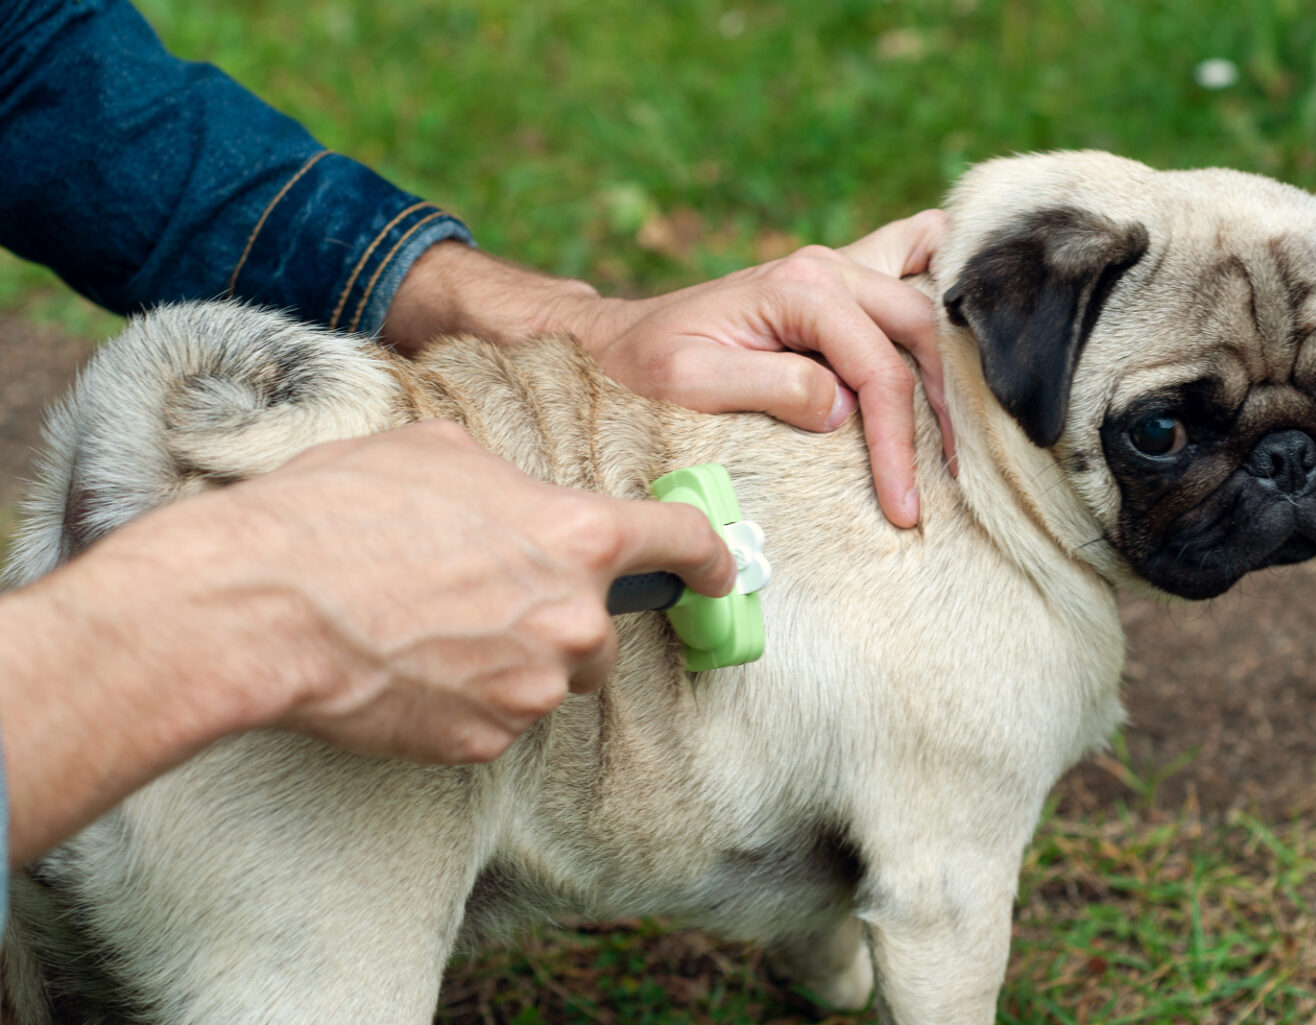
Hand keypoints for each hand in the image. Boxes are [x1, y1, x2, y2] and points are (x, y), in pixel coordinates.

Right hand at [227, 422, 734, 760]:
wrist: (261, 604)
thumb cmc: (341, 510)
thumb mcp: (440, 453)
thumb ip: (512, 483)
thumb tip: (522, 502)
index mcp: (578, 535)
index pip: (681, 545)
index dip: (710, 558)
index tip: (720, 572)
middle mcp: (574, 619)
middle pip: (604, 630)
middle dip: (565, 616)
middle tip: (489, 595)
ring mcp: (532, 689)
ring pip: (551, 678)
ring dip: (515, 659)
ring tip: (432, 627)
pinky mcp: (486, 742)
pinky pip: (498, 719)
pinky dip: (469, 700)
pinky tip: (411, 668)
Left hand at [382, 211, 953, 527]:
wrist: (616, 342)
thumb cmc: (643, 366)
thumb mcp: (690, 383)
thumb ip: (769, 388)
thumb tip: (840, 408)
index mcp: (797, 288)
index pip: (876, 369)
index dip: (899, 442)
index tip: (905, 507)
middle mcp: (826, 267)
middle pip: (917, 332)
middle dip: (938, 413)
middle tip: (946, 485)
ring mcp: (836, 268)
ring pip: (925, 304)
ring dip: (950, 367)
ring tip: (960, 438)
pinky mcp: (835, 283)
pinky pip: (908, 258)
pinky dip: (941, 282)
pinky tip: (964, 324)